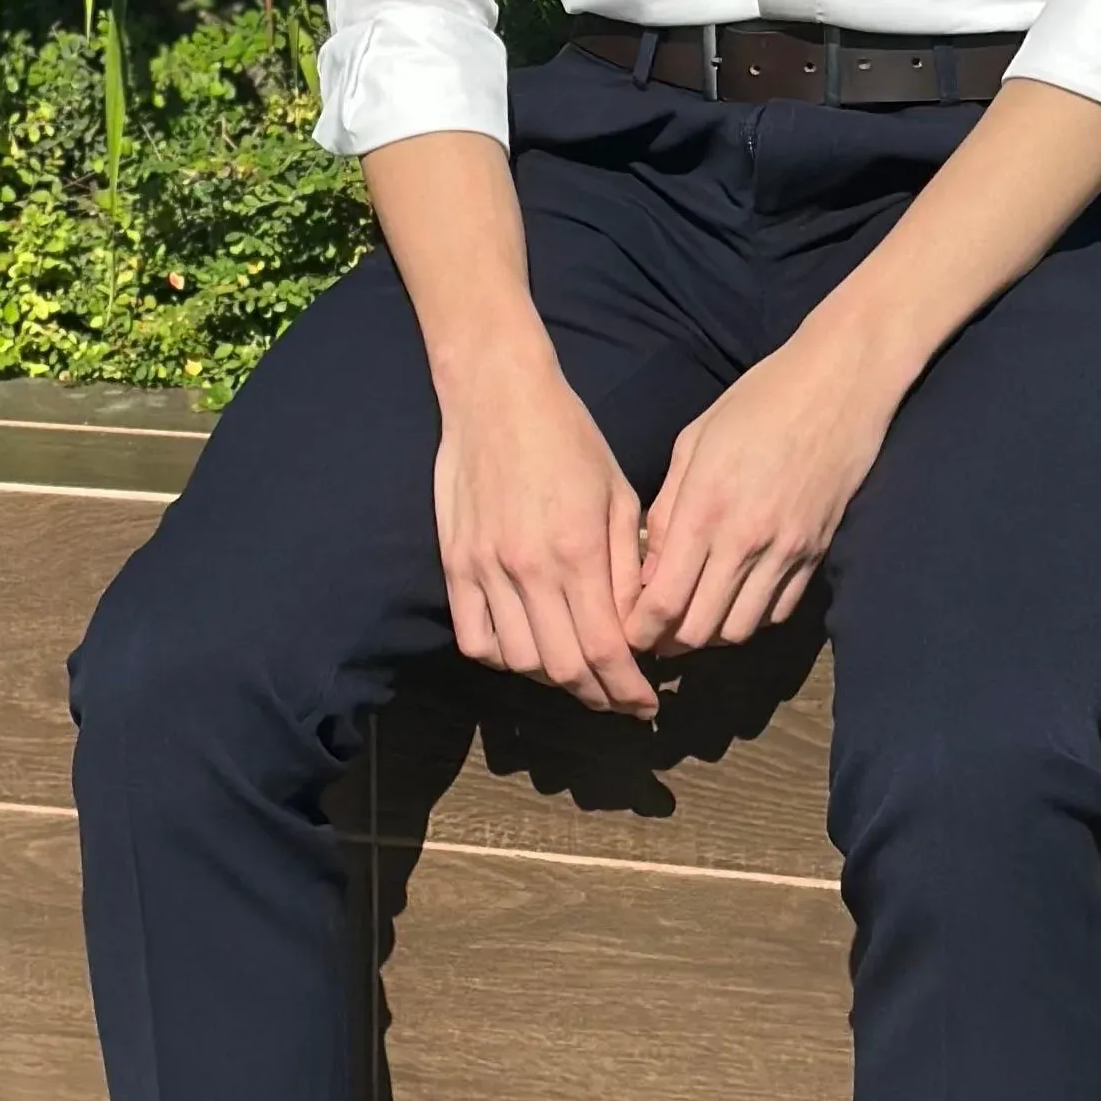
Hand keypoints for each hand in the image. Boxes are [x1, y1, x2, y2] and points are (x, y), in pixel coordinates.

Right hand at [435, 354, 659, 718]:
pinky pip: (474, 638)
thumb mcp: (618, 493)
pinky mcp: (455, 563)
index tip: (644, 706)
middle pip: (563, 668)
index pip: (605, 649)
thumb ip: (628, 567)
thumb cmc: (568, 437)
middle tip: (617, 699)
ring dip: (552, 680)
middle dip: (597, 695)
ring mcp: (486, 568)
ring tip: (576, 673)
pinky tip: (526, 648)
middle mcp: (529, 567)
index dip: (627, 689)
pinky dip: (503, 658)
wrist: (498, 394)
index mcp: (577, 549)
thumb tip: (638, 628)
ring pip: (518, 662)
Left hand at [630, 325, 900, 659]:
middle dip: (670, 640)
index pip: (664, 600)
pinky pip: (777, 612)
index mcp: (705, 506)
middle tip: (654, 632)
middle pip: (699, 629)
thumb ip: (666, 509)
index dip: (640, 629)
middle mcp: (745, 539)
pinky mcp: (816, 554)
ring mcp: (786, 551)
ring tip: (694, 616)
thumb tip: (648, 569)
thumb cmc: (758, 401)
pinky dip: (751, 616)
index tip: (627, 632)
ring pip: (740, 630)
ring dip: (711, 633)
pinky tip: (735, 597)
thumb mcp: (694, 441)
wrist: (838, 385)